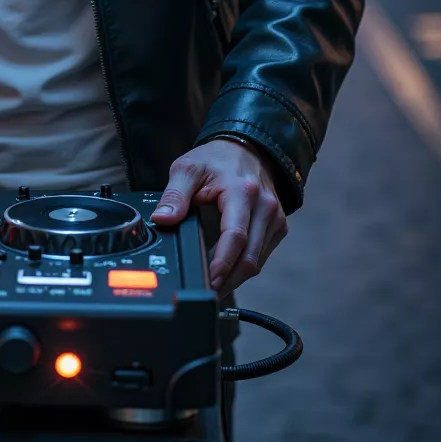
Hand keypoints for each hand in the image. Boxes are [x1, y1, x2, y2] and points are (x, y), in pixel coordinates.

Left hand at [150, 139, 286, 291]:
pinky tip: (227, 273)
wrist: (248, 148)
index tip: (208, 281)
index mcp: (242, 192)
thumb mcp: (188, 169)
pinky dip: (243, 267)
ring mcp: (275, 219)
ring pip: (257, 261)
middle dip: (228, 280)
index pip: (235, 237)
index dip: (222, 264)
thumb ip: (174, 195)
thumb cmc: (217, 160)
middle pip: (250, 257)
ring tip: (212, 287)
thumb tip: (162, 219)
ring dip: (235, 278)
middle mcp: (265, 207)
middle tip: (206, 293)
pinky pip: (261, 256)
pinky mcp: (278, 227)